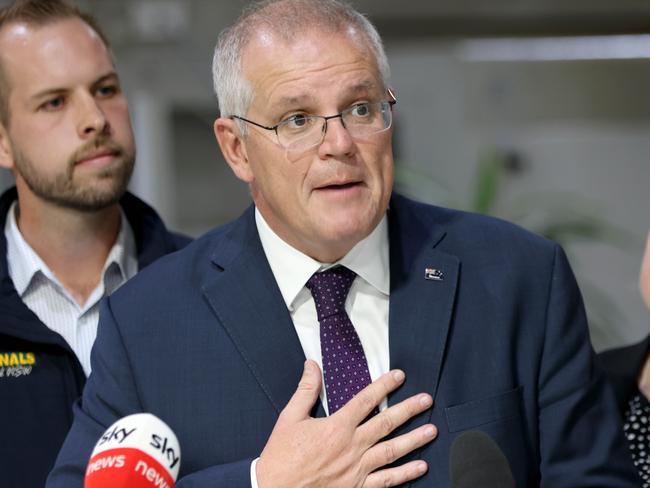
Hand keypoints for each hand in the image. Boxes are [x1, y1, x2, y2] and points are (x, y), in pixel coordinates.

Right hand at [256, 360, 435, 487]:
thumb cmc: (281, 455)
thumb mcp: (290, 417)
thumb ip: (306, 390)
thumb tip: (312, 365)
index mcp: (336, 427)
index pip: (366, 400)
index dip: (384, 386)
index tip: (399, 375)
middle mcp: (351, 447)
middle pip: (386, 423)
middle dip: (409, 409)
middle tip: (427, 400)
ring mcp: (357, 470)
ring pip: (392, 451)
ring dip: (414, 440)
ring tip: (432, 430)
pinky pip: (387, 481)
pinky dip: (405, 474)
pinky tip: (421, 466)